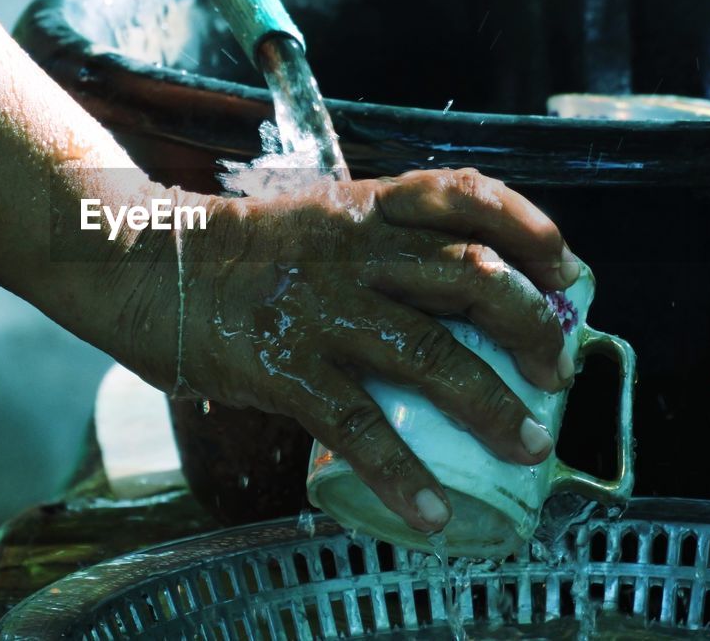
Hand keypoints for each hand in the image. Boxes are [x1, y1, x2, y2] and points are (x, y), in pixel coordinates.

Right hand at [119, 169, 579, 533]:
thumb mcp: (312, 224)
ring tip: (527, 443)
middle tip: (557, 368)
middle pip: (470, 275)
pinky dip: (402, 475)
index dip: (531, 228)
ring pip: (431, 353)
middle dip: (531, 323)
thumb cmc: (231, 252)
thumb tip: (438, 301)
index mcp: (363, 210)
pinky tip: (429, 512)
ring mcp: (321, 309)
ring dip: (493, 404)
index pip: (465, 196)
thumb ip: (372, 248)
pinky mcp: (284, 365)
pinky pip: (359, 427)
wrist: (142, 261)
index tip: (567, 269)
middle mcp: (354, 253)